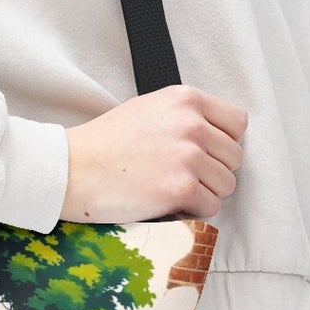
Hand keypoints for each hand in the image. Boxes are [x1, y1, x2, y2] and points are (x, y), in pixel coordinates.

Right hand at [61, 84, 246, 224]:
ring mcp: (188, 156)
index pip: (237, 122)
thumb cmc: (105, 142)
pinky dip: (193, 210)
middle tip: (183, 175)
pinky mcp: (181, 188)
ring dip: (205, 192)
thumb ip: (186, 116)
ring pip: (227, 184)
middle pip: (234, 157)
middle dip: (214, 170)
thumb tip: (218, 136)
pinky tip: (168, 202)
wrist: (72, 168)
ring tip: (173, 188)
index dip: (224, 142)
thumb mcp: (149, 109)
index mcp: (185, 99)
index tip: (205, 152)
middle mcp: (192, 124)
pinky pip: (211, 206)